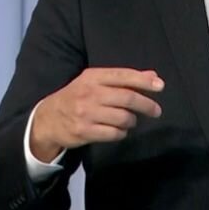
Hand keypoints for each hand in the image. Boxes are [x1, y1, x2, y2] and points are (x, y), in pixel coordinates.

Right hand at [29, 68, 164, 160]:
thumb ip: (123, 79)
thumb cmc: (77, 97)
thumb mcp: (95, 82)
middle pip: (127, 98)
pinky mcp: (84, 131)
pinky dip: (122, 133)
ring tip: (130, 120)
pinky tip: (119, 130)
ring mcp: (86, 113)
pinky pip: (114, 134)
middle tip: (156, 111)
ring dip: (132, 121)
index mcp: (92, 77)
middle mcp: (89, 93)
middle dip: (146, 105)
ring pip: (123, 118)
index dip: (144, 81)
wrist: (48, 119)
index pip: (123, 76)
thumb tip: (153, 75)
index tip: (160, 86)